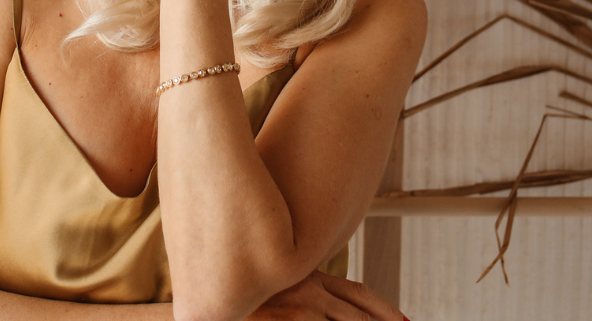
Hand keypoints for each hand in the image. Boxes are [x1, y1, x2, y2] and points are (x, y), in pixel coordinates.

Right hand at [248, 271, 406, 320]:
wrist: (205, 298)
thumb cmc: (239, 288)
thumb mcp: (278, 281)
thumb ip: (306, 289)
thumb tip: (329, 306)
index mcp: (309, 275)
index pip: (358, 292)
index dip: (386, 310)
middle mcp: (307, 288)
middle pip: (358, 314)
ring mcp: (296, 308)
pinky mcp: (285, 319)